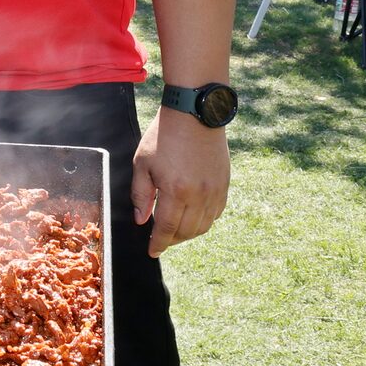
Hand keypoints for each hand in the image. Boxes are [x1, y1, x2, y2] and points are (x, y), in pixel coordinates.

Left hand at [132, 112, 227, 257]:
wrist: (194, 113)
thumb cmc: (164, 135)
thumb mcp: (143, 163)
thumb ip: (141, 194)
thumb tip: (142, 220)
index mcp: (176, 191)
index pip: (167, 229)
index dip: (158, 244)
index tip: (152, 252)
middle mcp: (200, 195)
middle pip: (187, 231)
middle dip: (172, 240)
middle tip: (161, 240)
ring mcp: (215, 190)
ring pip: (204, 226)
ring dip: (189, 233)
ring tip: (176, 230)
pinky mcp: (225, 183)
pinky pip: (216, 212)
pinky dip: (204, 220)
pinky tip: (193, 216)